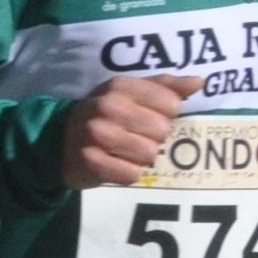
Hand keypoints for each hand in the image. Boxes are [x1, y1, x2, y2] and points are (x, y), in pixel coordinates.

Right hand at [58, 72, 198, 190]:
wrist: (58, 139)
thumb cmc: (104, 114)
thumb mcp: (129, 93)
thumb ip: (165, 86)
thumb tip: (200, 82)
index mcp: (119, 86)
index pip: (171, 104)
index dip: (165, 114)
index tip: (147, 116)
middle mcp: (106, 107)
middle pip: (162, 130)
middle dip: (153, 138)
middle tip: (132, 136)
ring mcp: (96, 134)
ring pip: (149, 154)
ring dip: (141, 157)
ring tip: (123, 151)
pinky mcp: (91, 161)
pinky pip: (133, 174)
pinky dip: (128, 173)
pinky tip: (114, 164)